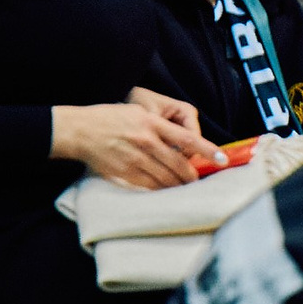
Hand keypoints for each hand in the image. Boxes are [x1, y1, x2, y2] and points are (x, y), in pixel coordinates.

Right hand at [52, 97, 220, 189]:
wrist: (81, 130)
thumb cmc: (109, 118)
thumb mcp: (136, 112)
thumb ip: (158, 126)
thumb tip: (180, 142)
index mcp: (150, 122)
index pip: (186, 138)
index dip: (206, 149)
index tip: (221, 157)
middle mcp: (145, 141)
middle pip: (178, 164)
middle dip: (192, 176)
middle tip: (198, 180)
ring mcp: (135, 159)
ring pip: (165, 179)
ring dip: (178, 185)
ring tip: (184, 188)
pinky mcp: (125, 173)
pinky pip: (149, 186)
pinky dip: (160, 190)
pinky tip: (164, 191)